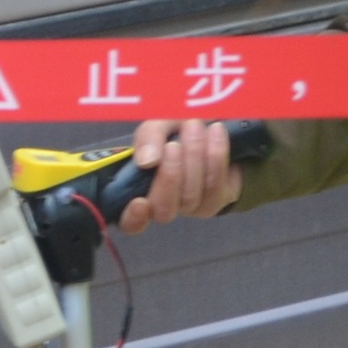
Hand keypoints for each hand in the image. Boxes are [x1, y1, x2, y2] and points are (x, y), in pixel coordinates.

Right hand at [117, 119, 241, 229]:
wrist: (212, 124)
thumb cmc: (177, 130)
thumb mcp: (158, 125)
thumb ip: (148, 139)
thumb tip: (147, 161)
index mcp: (139, 191)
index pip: (131, 222)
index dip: (134, 219)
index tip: (139, 202)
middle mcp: (164, 205)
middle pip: (164, 210)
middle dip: (170, 176)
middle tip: (174, 145)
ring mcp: (191, 207)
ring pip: (190, 197)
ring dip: (194, 158)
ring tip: (194, 127)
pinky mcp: (217, 201)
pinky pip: (215, 188)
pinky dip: (216, 157)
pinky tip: (215, 133)